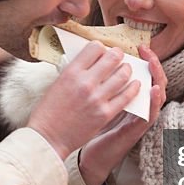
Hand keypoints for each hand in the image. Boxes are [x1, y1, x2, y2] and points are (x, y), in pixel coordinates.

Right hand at [27, 43, 140, 160]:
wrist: (48, 137)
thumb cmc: (49, 110)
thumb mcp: (58, 83)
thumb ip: (75, 71)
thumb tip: (91, 60)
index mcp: (71, 72)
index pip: (94, 47)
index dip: (100, 48)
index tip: (102, 52)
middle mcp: (85, 83)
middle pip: (112, 58)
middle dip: (118, 54)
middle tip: (119, 56)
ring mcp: (97, 99)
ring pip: (123, 75)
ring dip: (127, 69)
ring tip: (126, 69)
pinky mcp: (105, 113)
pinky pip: (126, 96)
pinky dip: (133, 88)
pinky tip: (135, 84)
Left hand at [77, 45, 166, 184]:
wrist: (81, 152)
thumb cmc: (82, 123)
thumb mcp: (90, 97)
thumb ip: (95, 80)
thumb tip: (91, 56)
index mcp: (125, 96)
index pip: (141, 74)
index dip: (143, 59)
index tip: (138, 45)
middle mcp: (136, 106)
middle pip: (153, 81)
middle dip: (153, 64)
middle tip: (147, 51)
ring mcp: (138, 117)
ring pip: (156, 96)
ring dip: (157, 78)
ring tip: (153, 64)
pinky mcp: (136, 129)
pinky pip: (150, 114)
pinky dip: (154, 101)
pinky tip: (154, 89)